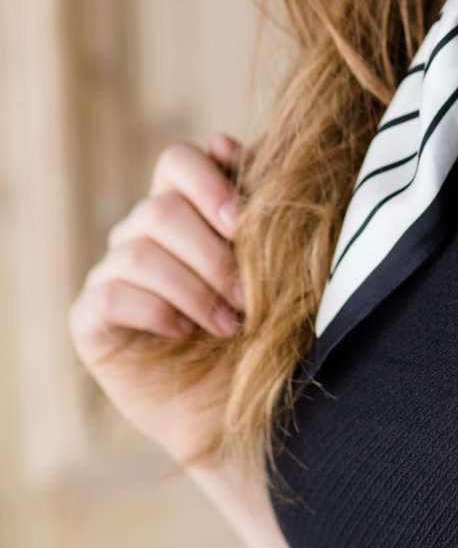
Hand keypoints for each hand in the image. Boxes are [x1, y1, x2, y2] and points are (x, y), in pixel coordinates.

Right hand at [68, 132, 246, 462]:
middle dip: (213, 253)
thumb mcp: (275, 259)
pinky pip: (110, 295)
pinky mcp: (92, 319)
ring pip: (138, 251)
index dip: (209, 182)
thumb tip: (225, 141)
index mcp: (186, 206)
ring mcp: (114, 272)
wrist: (249, 406)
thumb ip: (257, 201)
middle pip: (161, 208)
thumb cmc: (268, 327)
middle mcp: (144, 232)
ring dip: (193, 289)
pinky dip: (157, 311)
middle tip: (249, 294)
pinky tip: (187, 333)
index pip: (178, 160)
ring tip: (230, 323)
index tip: (244, 223)